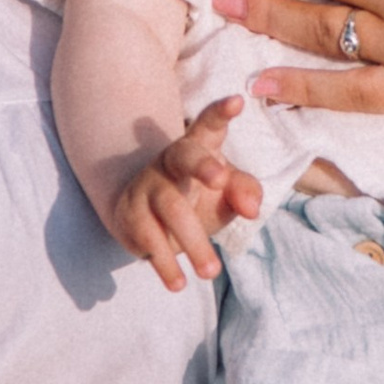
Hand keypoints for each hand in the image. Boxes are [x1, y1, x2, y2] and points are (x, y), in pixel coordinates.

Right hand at [110, 98, 261, 290]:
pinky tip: (178, 284)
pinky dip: (164, 263)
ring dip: (193, 241)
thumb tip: (252, 208)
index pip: (208, 125)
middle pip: (184, 156)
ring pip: (170, 208)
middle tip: (221, 179)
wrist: (146, 219)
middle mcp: (170, 161)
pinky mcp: (130, 216)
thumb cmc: (198, 197)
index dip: (221, 112)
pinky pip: (148, 238)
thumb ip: (245, 193)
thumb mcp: (227, 194)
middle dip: (202, 164)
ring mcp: (147, 186)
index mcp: (198, 147)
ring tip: (212, 272)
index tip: (237, 100)